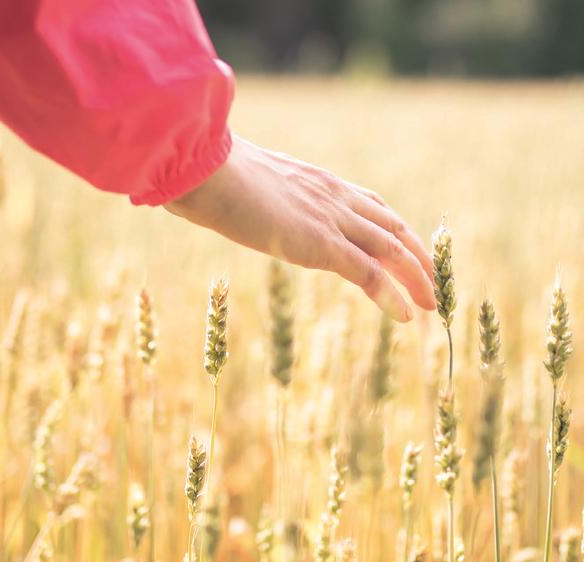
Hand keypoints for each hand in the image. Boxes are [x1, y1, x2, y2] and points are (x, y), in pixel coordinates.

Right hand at [165, 134, 435, 321]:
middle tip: (433, 282)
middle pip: (393, 228)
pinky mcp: (320, 244)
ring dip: (417, 279)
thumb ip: (253, 194)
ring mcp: (330, 219)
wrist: (205, 169)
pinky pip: (368, 273)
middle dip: (418, 256)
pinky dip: (392, 295)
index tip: (406, 248)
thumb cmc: (208, 174)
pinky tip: (408, 316)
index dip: (394, 229)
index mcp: (317, 182)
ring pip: (392, 250)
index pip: (371, 205)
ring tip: (432, 305)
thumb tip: (233, 200)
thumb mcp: (242, 183)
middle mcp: (334, 197)